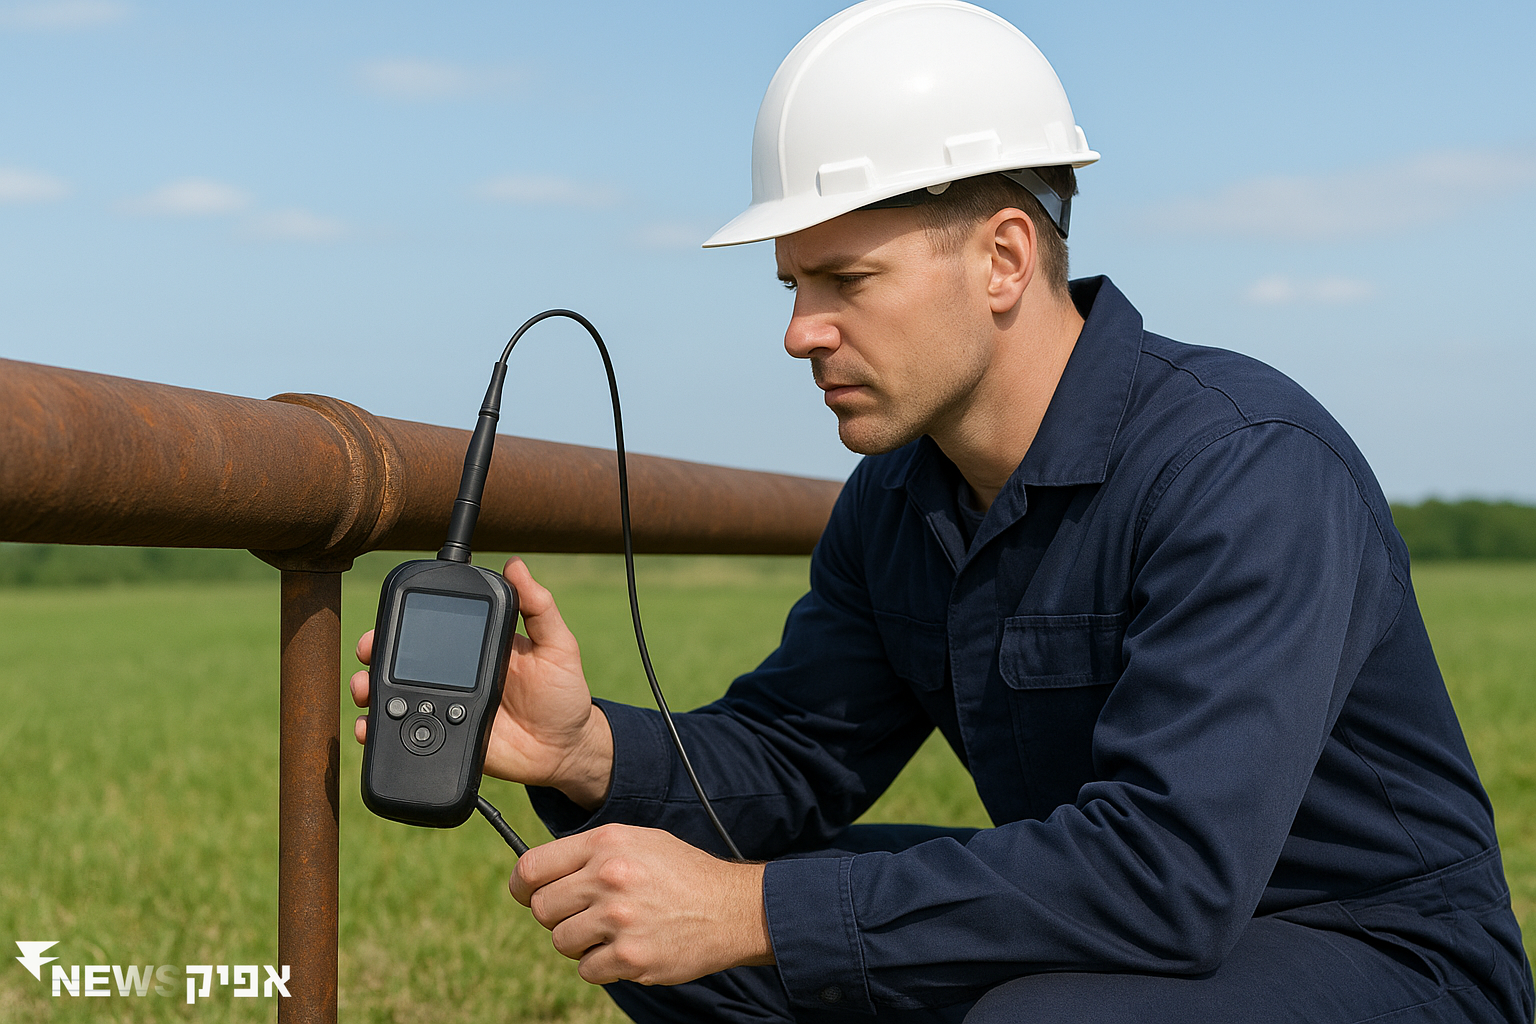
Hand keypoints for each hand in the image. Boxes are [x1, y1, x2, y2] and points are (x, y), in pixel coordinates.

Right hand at [350, 556, 614, 806]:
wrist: (567, 750)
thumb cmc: (565, 694)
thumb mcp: (558, 646)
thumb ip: (539, 608)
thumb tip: (516, 565)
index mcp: (479, 647)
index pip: (437, 627)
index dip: (408, 621)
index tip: (391, 617)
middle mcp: (457, 674)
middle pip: (405, 659)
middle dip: (377, 654)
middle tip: (367, 652)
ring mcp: (448, 707)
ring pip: (398, 695)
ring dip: (373, 690)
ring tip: (365, 691)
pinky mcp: (446, 739)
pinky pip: (408, 734)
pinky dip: (383, 731)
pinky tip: (371, 728)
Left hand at [511, 824, 772, 985]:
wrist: (732, 908)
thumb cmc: (681, 873)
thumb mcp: (638, 842)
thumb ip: (591, 853)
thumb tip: (540, 874)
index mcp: (606, 843)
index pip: (532, 867)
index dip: (522, 886)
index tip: (526, 894)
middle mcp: (608, 877)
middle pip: (542, 908)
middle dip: (557, 916)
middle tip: (585, 915)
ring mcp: (619, 919)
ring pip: (561, 941)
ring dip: (580, 943)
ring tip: (612, 931)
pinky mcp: (630, 957)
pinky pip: (587, 970)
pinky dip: (602, 965)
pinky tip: (628, 948)